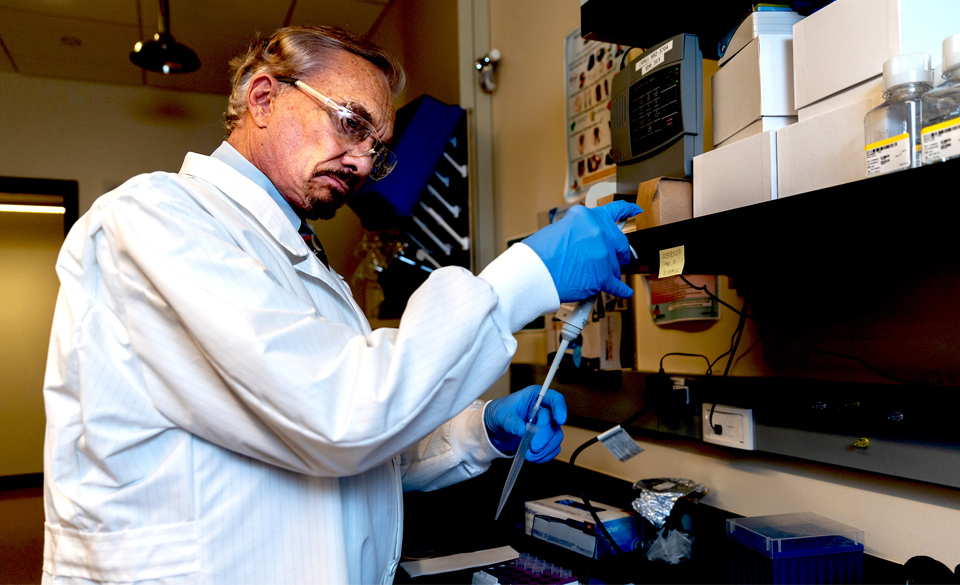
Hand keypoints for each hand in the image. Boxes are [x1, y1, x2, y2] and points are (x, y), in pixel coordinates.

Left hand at [484, 386, 566, 462]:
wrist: (495, 427)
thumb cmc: (500, 413)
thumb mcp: (502, 415)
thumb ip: (512, 422)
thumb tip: (523, 431)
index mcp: (535, 397)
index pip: (554, 399)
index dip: (560, 408)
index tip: (559, 420)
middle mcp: (543, 410)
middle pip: (554, 423)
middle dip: (545, 437)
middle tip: (534, 448)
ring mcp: (546, 425)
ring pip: (556, 437)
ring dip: (545, 449)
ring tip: (529, 455)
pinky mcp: (545, 439)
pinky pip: (552, 448)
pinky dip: (545, 455)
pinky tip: (534, 457)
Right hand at [522, 200, 641, 302]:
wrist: (533, 273)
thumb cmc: (538, 254)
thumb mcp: (559, 230)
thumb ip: (578, 232)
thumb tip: (587, 244)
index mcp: (586, 216)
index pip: (614, 210)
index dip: (628, 209)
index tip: (635, 209)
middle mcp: (598, 232)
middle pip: (619, 243)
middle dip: (619, 252)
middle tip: (615, 258)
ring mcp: (603, 254)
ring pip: (616, 266)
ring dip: (608, 271)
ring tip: (593, 277)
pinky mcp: (603, 276)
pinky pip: (617, 285)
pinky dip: (621, 290)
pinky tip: (624, 292)